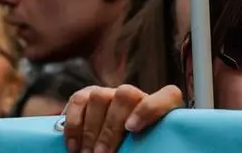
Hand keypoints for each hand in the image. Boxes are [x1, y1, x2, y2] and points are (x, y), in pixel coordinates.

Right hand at [61, 84, 183, 152]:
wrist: (122, 144)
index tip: (133, 129)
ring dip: (90, 129)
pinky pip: (79, 99)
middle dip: (110, 128)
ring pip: (100, 96)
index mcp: (162, 109)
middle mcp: (137, 96)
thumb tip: (134, 152)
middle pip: (125, 95)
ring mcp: (112, 94)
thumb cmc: (140, 149)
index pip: (168, 96)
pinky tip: (73, 145)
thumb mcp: (148, 149)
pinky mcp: (90, 96)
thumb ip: (145, 148)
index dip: (150, 108)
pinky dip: (73, 123)